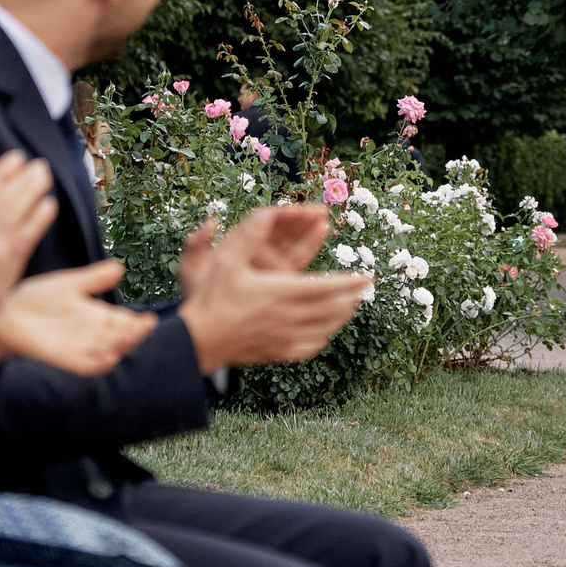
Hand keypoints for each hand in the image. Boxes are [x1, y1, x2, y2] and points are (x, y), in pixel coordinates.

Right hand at [0, 151, 57, 330]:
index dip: (0, 172)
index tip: (14, 158)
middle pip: (2, 197)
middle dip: (20, 176)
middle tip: (37, 163)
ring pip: (15, 210)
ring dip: (32, 189)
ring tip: (45, 175)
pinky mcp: (8, 263)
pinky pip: (27, 235)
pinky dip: (38, 217)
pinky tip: (50, 204)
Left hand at [0, 262, 152, 374]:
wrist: (4, 313)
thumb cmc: (35, 299)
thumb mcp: (69, 284)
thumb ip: (94, 279)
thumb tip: (121, 268)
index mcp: (95, 316)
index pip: (124, 322)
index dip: (138, 323)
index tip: (150, 319)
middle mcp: (91, 334)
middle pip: (121, 338)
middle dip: (134, 335)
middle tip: (143, 327)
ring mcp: (78, 347)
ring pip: (108, 352)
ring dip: (120, 347)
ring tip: (129, 337)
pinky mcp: (63, 357)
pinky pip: (86, 365)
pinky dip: (98, 363)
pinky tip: (108, 357)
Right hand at [181, 206, 373, 373]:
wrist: (198, 342)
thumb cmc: (211, 299)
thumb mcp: (226, 260)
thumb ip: (248, 235)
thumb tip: (267, 213)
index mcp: (281, 291)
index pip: (327, 286)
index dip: (350, 282)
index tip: (367, 276)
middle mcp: (289, 316)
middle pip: (333, 308)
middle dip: (352, 297)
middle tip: (365, 289)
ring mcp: (286, 338)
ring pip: (326, 327)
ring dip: (343, 315)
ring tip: (352, 306)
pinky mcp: (279, 354)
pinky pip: (312, 346)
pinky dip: (325, 336)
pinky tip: (326, 331)